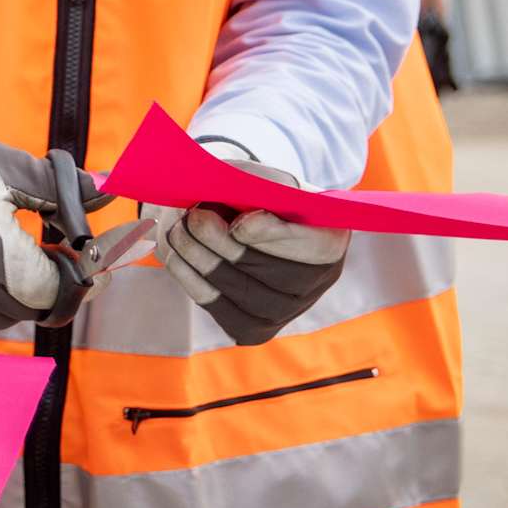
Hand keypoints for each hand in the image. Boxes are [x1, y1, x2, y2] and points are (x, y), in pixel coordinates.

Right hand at [0, 88, 65, 341]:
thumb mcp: (11, 168)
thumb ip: (63, 189)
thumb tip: (110, 190)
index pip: (46, 290)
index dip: (72, 279)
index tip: (76, 260)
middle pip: (24, 308)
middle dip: (44, 287)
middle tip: (50, 259)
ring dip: (14, 300)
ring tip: (13, 265)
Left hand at [142, 150, 350, 344]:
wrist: (243, 224)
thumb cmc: (256, 196)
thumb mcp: (259, 179)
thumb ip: (249, 182)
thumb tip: (217, 194)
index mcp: (331, 239)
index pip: (314, 246)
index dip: (275, 237)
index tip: (241, 222)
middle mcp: (317, 282)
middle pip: (273, 274)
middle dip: (226, 245)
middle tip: (194, 217)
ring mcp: (287, 311)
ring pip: (244, 295)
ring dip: (202, 261)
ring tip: (178, 232)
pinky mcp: (253, 328)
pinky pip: (221, 308)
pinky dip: (192, 280)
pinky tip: (176, 255)